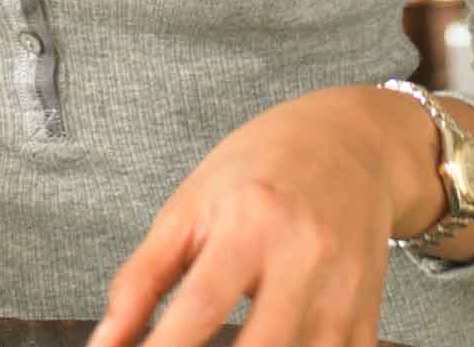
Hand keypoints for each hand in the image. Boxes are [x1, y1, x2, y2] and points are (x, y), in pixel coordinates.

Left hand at [89, 86, 424, 346]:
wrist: (350, 146)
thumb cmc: (257, 170)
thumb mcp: (189, 207)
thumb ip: (141, 277)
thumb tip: (105, 341)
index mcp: (250, 221)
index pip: (201, 306)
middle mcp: (305, 257)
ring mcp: (345, 292)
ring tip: (220, 346)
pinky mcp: (368, 316)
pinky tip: (270, 343)